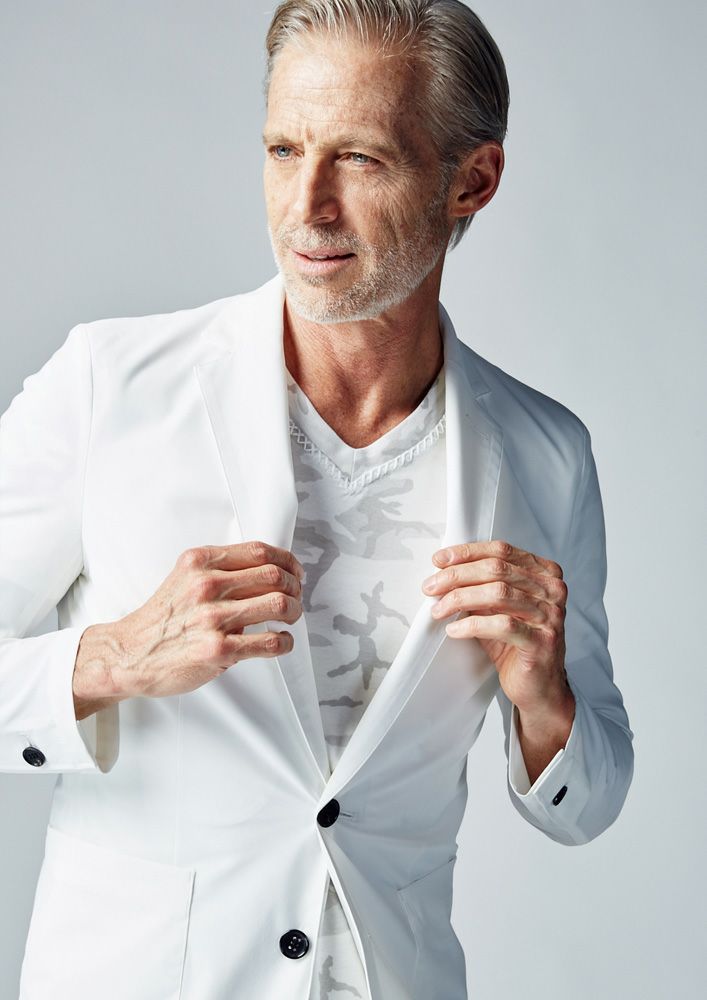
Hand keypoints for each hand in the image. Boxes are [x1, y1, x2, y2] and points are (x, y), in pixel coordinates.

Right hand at [77, 541, 304, 703]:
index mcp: (201, 562)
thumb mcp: (185, 577)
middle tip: (296, 597)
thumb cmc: (163, 618)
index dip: (287, 562)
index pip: (260, 551)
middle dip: (295, 587)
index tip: (295, 573)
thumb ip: (220, 569)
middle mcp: (207, 585)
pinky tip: (280, 642)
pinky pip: (269, 642)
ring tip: (290, 618)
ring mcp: (212, 618)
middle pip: (274, 576)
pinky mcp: (217, 649)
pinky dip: (284, 642)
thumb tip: (268, 569)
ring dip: (294, 612)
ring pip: (278, 604)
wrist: (130, 653)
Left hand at [421, 540, 573, 723]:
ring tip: (438, 609)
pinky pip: (501, 625)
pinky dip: (472, 625)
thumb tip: (444, 572)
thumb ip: (480, 588)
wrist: (539, 687)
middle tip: (431, 586)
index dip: (466, 553)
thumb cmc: (516, 645)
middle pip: (497, 569)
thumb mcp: (497, 609)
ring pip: (498, 593)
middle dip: (457, 576)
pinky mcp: (542, 641)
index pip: (502, 551)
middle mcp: (552, 590)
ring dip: (460, 599)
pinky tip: (454, 629)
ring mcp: (550, 615)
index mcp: (544, 573)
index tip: (439, 560)